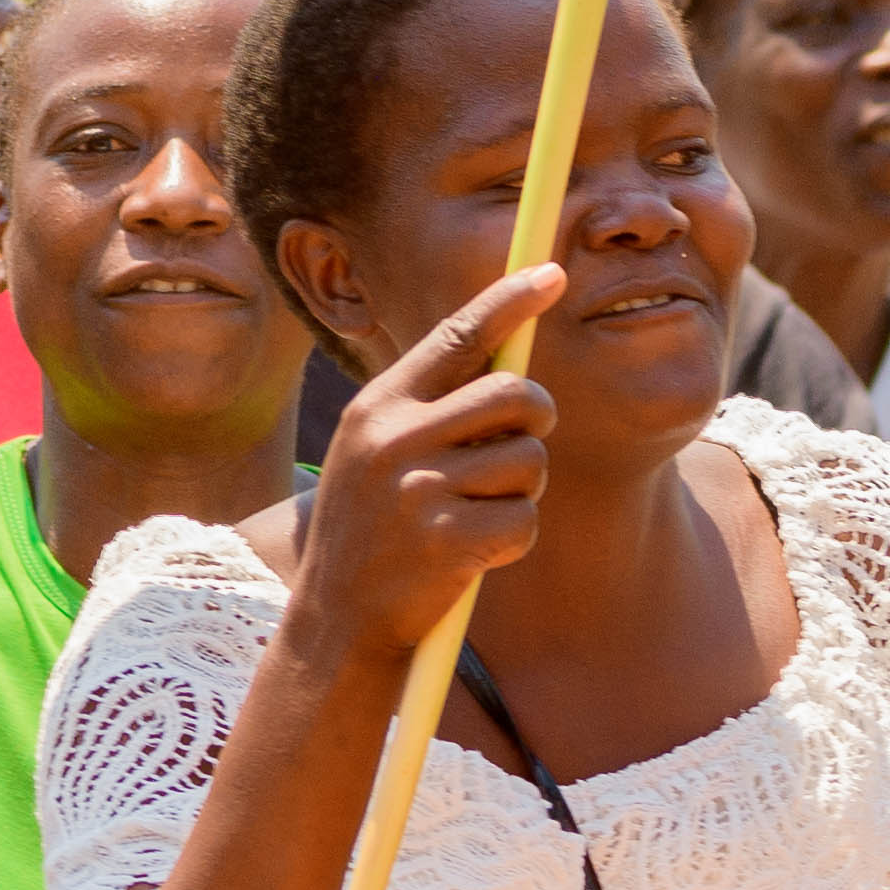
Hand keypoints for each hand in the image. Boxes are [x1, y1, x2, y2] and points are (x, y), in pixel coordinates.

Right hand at [295, 264, 564, 668]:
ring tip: (476, 512)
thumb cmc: (376, 526)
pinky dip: (513, 538)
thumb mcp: (379, 450)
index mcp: (379, 405)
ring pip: (530, 461)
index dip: (509, 301)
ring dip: (522, 490)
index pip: (457, 337)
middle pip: (517, 396)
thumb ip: (433, 407)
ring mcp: (418, 489)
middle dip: (537, 423)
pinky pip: (525, 521)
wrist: (337, 616)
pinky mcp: (445, 541)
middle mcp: (394, 437)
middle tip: (515, 451)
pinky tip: (473, 552)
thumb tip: (512, 366)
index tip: (553, 272)